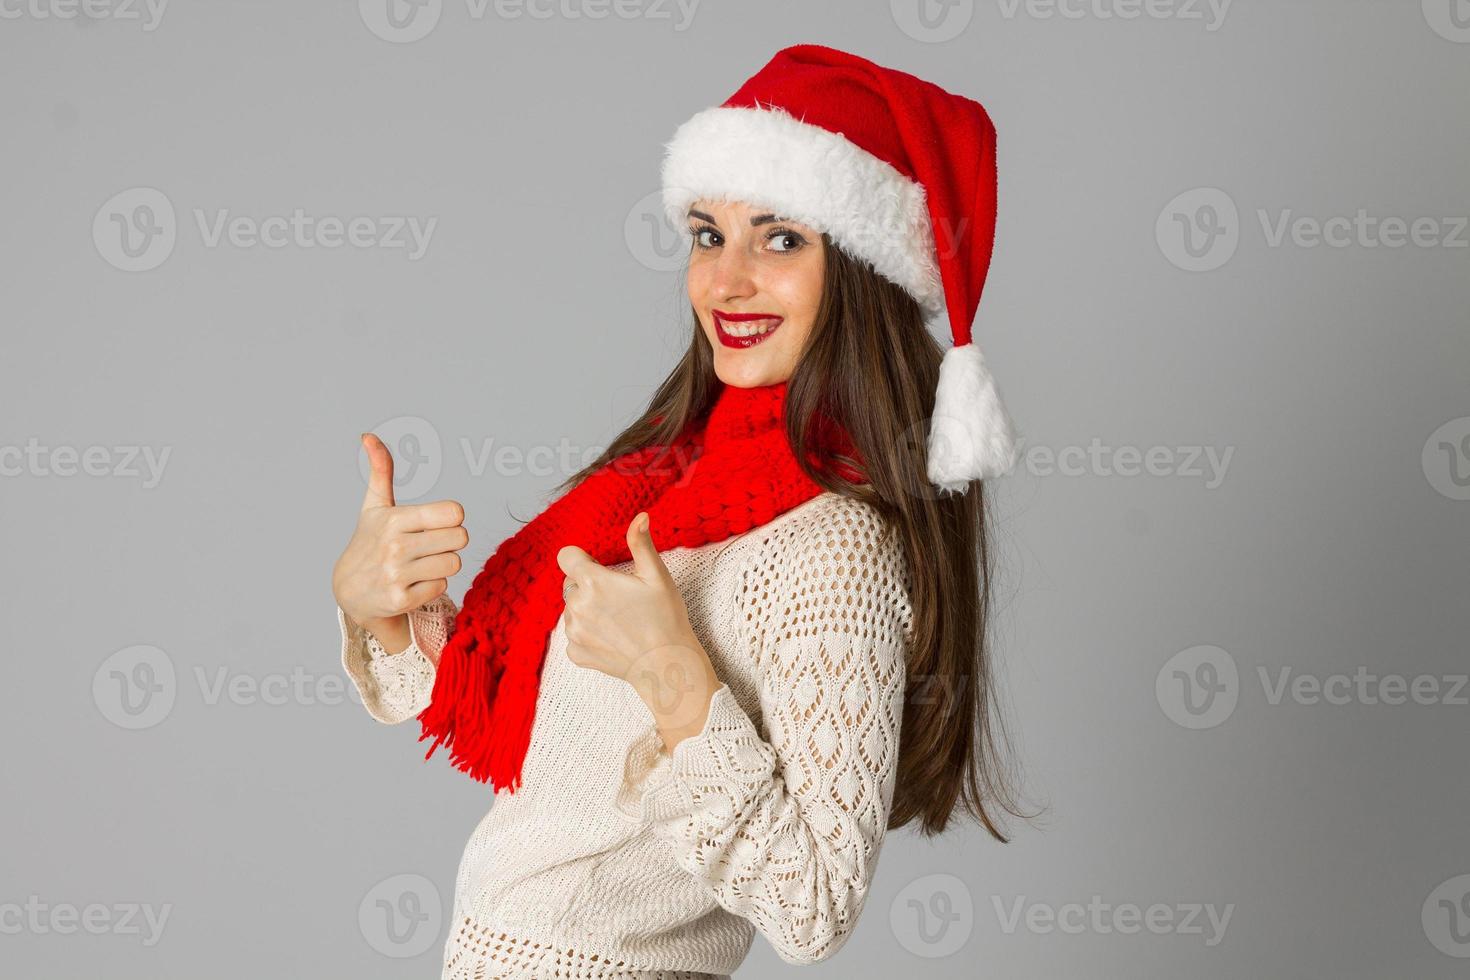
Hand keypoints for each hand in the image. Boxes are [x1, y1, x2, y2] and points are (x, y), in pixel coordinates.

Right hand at [332, 432, 467, 629]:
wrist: (349, 591)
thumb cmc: (369, 542)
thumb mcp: (374, 506)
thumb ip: (380, 470)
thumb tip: (368, 435)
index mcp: (394, 520)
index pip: (454, 513)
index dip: (451, 517)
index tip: (436, 522)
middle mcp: (395, 547)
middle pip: (460, 538)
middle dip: (450, 541)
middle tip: (431, 544)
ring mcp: (397, 575)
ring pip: (454, 563)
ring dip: (443, 563)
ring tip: (422, 563)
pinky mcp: (401, 600)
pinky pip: (442, 586)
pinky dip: (433, 584)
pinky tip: (414, 581)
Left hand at [556, 513, 718, 740]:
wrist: (667, 665)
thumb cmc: (666, 617)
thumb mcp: (656, 575)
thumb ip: (641, 543)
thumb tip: (640, 516)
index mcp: (593, 582)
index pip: (566, 557)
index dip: (584, 559)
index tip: (602, 569)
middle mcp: (577, 606)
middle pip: (570, 584)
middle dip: (588, 586)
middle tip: (618, 598)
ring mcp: (574, 632)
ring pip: (571, 610)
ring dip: (586, 610)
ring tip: (618, 620)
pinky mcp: (576, 653)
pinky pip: (573, 635)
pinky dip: (587, 635)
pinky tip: (612, 638)